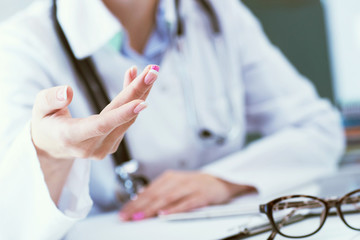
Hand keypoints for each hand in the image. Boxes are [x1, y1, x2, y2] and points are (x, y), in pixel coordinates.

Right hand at [31, 65, 158, 202]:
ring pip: (128, 119)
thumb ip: (50, 99)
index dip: (121, 114)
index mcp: (71, 137)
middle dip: (138, 93)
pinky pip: (127, 120)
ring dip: (140, 94)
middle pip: (120, 118)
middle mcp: (91, 146)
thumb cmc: (45, 123)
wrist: (52, 146)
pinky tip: (134, 80)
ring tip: (149, 71)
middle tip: (153, 72)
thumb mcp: (39, 108)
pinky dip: (132, 100)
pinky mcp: (112, 143)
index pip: (101, 125)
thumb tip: (67, 91)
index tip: (141, 102)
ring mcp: (104, 148)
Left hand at [119, 170, 256, 220]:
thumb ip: (158, 192)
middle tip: (128, 216)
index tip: (124, 212)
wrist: (217, 181)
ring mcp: (189, 187)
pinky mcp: (200, 195)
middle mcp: (177, 180)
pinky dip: (174, 209)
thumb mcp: (174, 185)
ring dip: (152, 208)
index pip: (147, 191)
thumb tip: (139, 200)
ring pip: (167, 198)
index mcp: (168, 178)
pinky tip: (164, 214)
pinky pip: (186, 203)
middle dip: (139, 207)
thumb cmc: (193, 185)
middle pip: (155, 194)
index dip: (134, 202)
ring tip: (141, 216)